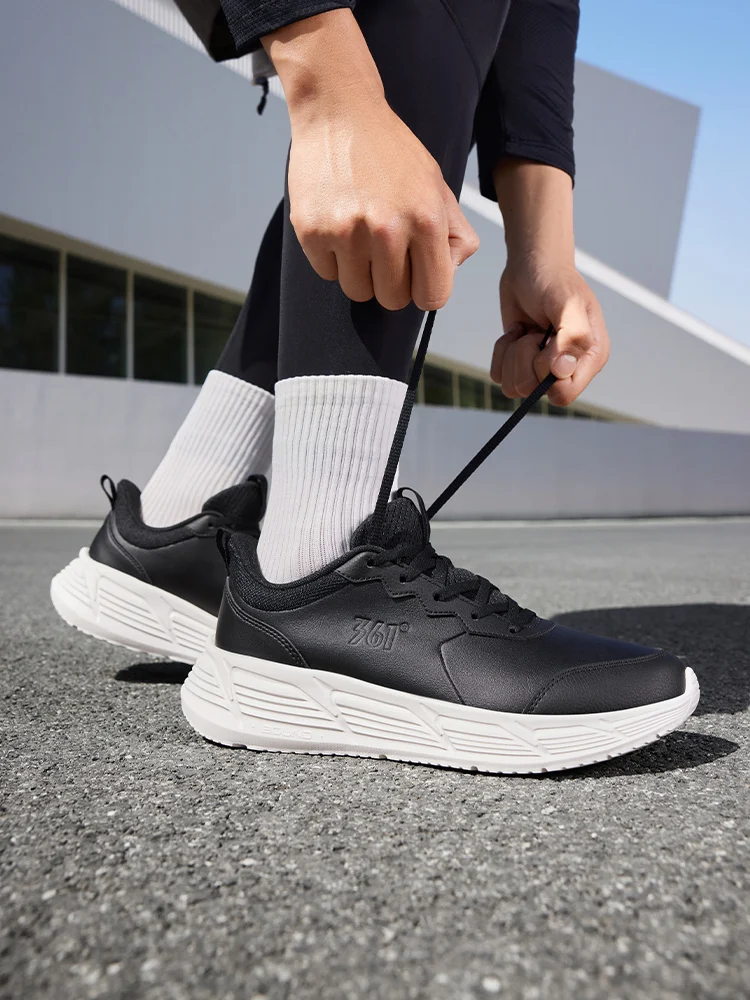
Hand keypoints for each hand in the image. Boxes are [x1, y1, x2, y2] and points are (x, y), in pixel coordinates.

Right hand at [265, 11, 478, 310]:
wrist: (339, 110)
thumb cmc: (391, 152)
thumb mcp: (437, 185)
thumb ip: (455, 233)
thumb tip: (449, 271)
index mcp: (425, 221)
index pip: (433, 297)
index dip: (424, 289)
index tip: (415, 274)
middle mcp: (386, 230)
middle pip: (392, 300)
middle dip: (390, 282)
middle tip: (384, 250)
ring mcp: (346, 233)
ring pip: (357, 291)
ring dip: (360, 273)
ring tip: (359, 235)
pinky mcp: (311, 231)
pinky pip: (327, 273)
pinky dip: (332, 258)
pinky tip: (337, 224)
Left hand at [491, 259, 609, 405]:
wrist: (532, 265)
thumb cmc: (555, 280)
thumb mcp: (568, 303)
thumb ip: (572, 337)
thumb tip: (561, 371)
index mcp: (590, 359)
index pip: (564, 394)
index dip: (546, 374)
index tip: (546, 343)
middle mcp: (567, 369)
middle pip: (532, 391)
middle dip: (525, 358)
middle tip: (535, 331)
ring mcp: (541, 368)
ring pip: (512, 386)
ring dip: (512, 354)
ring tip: (526, 331)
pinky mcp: (519, 363)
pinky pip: (498, 376)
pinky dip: (501, 352)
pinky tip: (517, 332)